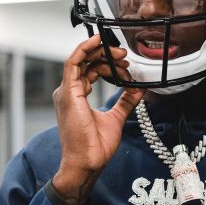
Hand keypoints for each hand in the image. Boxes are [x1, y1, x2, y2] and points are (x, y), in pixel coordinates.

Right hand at [51, 37, 143, 204]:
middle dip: (106, 56)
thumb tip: (139, 88)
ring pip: (81, 60)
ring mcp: (66, 92)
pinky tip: (97, 42)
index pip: (90, 71)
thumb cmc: (95, 147)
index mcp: (76, 97)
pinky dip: (85, 49)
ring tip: (119, 54)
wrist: (87, 162)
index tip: (126, 64)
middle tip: (125, 56)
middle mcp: (68, 92)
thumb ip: (126, 101)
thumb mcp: (116, 118)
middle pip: (86, 63)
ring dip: (101, 53)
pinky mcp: (68, 92)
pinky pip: (73, 63)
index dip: (108, 64)